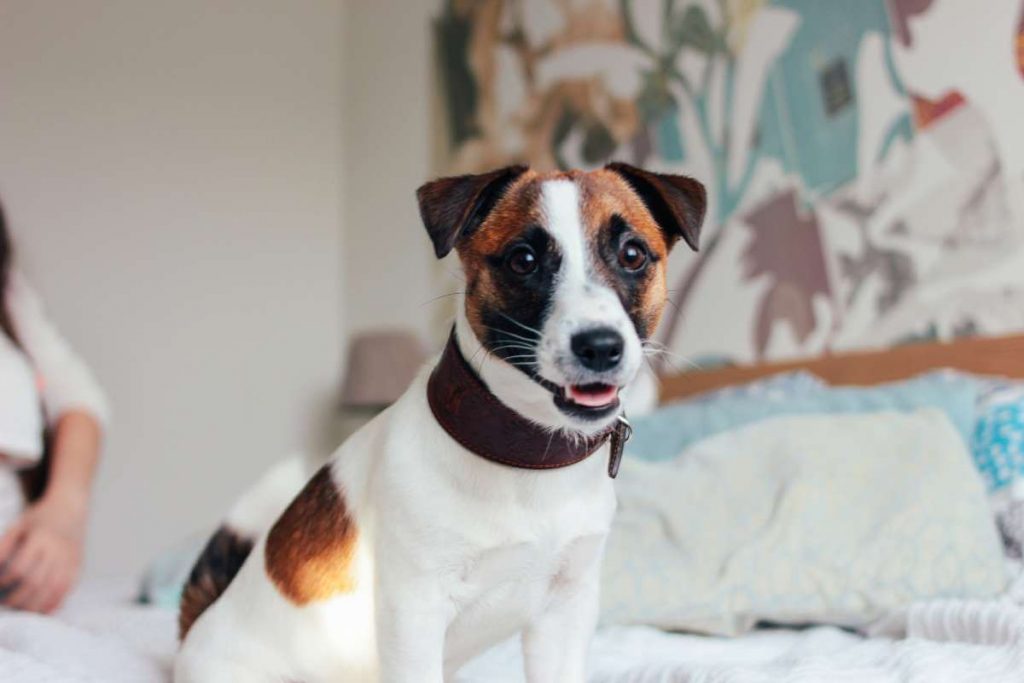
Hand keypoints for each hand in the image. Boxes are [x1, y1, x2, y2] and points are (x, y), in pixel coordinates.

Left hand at [0, 495, 86, 612]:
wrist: (71, 508)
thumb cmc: (40, 519)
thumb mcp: (19, 525)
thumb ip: (4, 546)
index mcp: (42, 537)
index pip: (20, 568)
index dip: (5, 582)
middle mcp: (59, 549)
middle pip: (37, 583)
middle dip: (18, 599)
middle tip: (6, 604)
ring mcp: (71, 559)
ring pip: (53, 590)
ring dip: (35, 605)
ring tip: (21, 611)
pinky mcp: (78, 565)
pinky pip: (67, 589)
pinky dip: (54, 603)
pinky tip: (42, 611)